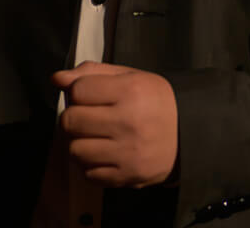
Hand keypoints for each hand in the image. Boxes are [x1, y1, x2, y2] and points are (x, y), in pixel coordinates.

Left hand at [53, 62, 177, 187]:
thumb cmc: (156, 101)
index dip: (80, 91)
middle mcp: (129, 121)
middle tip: (91, 118)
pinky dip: (92, 165)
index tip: (92, 95)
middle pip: (70, 121)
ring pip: (74, 150)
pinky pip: (88, 174)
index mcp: (131, 90)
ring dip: (81, 143)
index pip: (77, 90)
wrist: (192, 133)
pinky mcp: (127, 176)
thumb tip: (57, 79)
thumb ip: (94, 73)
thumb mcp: (132, 77)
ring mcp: (127, 152)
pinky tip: (107, 154)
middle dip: (75, 118)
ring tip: (98, 138)